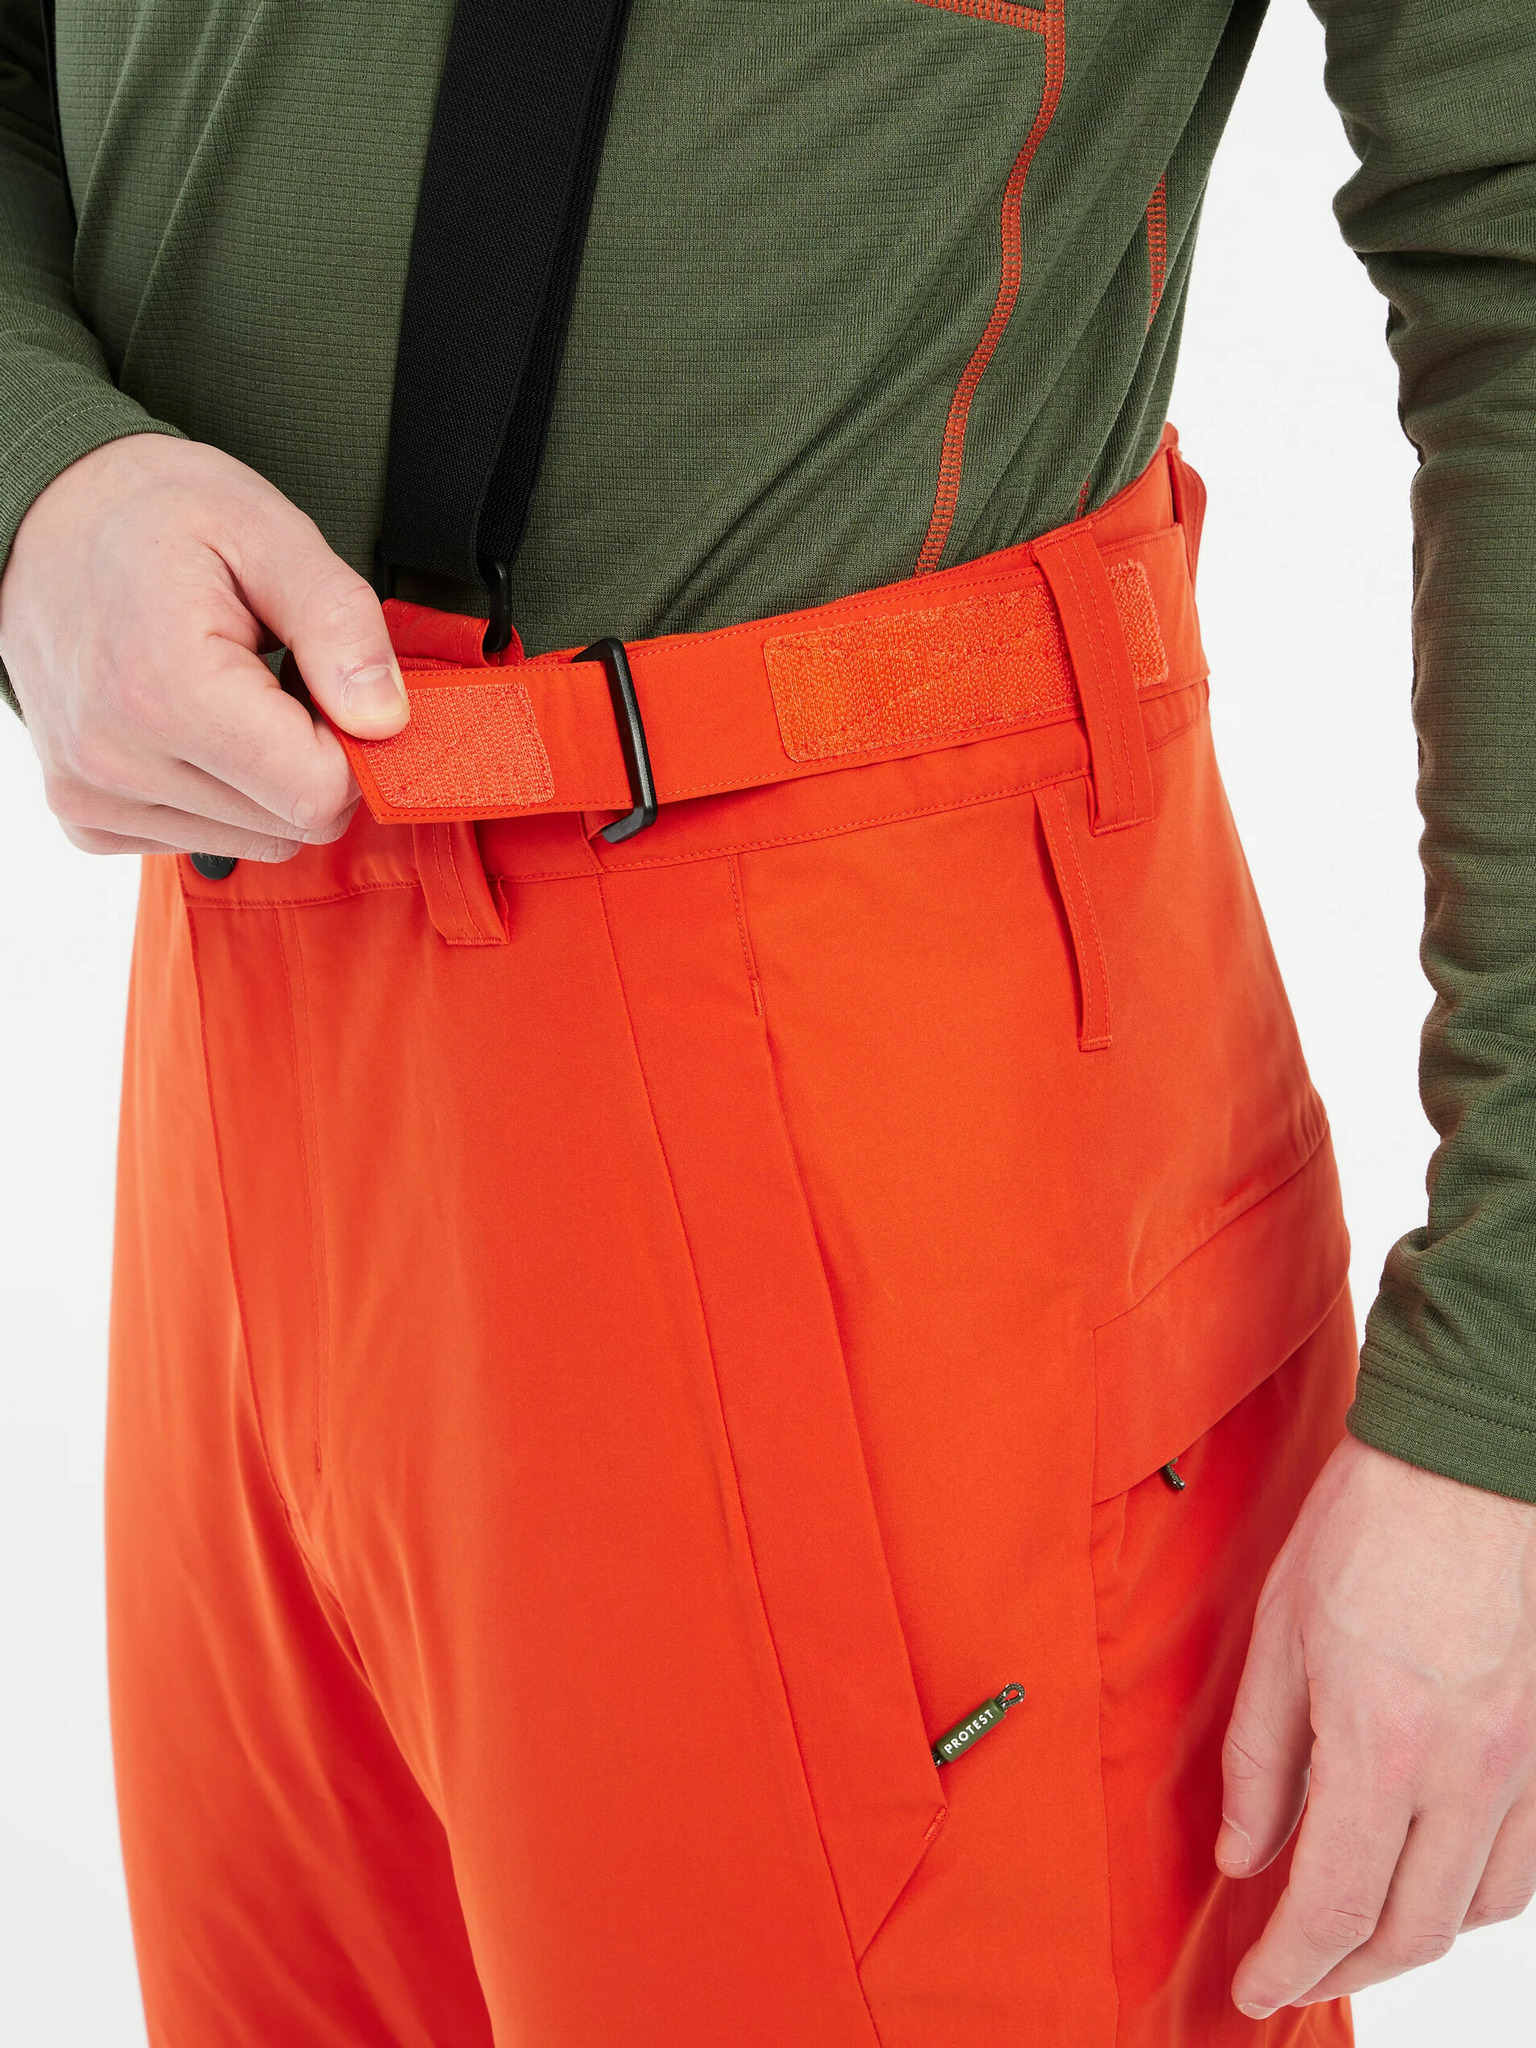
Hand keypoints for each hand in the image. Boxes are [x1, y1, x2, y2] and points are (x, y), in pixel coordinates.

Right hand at [0, 432, 407, 860]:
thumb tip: (385, 721)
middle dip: (310, 757)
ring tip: (231, 694)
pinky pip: (202, 842)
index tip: (329, 685)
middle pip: (292, 824)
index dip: (352, 744)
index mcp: (165, 688)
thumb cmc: (156, 516)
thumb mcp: (268, 531)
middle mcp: (115, 757)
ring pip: (257, 840)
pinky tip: (195, 727)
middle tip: (277, 678)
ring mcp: (91, 794)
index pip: (317, 793)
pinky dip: (220, 794)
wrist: (51, 520)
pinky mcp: (85, 816)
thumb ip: (340, 625)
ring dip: (268, 778)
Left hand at [1218, 1433, 1535, 2014]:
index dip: (1292, 1964)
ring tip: (1353, 1926)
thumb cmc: (1365, 1529)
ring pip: (1478, 1908)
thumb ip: (1261, 1760)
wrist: (1463, 1464)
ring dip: (1411, 1936)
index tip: (1257, 1987)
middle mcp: (1467, 1774)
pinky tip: (1428, 1871)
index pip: (1338, 1905)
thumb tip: (1245, 1855)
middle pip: (1413, 1930)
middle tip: (1293, 1967)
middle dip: (1346, 1968)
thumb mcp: (1278, 1638)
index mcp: (1385, 1747)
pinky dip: (1471, 1890)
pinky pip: (1522, 1859)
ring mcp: (1522, 1764)